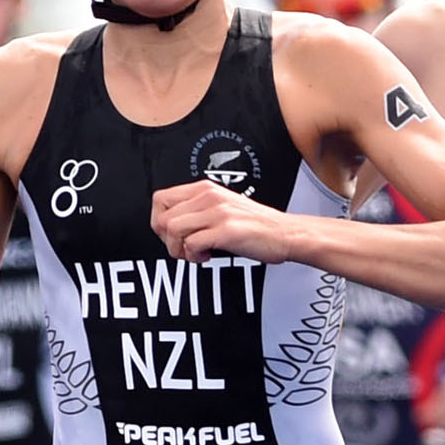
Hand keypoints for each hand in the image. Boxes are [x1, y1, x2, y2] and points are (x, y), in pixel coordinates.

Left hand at [152, 181, 297, 263]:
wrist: (286, 233)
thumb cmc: (255, 225)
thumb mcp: (223, 207)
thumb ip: (198, 209)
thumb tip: (170, 225)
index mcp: (205, 188)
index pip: (160, 199)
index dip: (158, 221)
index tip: (171, 235)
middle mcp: (209, 196)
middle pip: (163, 218)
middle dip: (166, 240)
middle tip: (183, 249)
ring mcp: (218, 212)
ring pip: (173, 230)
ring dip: (178, 250)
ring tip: (195, 253)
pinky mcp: (226, 230)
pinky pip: (191, 244)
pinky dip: (194, 256)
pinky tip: (207, 256)